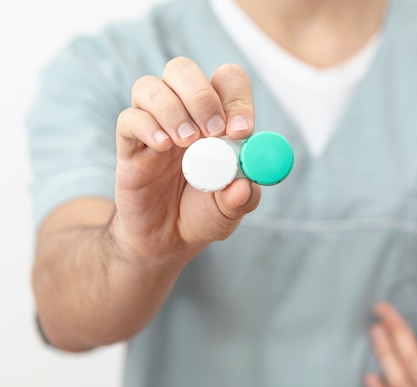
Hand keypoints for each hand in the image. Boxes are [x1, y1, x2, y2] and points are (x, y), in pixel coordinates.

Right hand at [114, 58, 260, 260]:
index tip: (241, 130)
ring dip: (172, 108)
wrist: (168, 240)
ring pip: (151, 86)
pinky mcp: (129, 145)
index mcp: (217, 119)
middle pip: (183, 70)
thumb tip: (243, 185)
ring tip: (185, 142)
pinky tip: (162, 148)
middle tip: (213, 130)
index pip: (227, 81)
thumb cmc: (203, 215)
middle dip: (201, 94)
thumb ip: (242, 197)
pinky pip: (128, 118)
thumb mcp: (231, 210)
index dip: (236, 98)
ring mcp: (154, 126)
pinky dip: (146, 126)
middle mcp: (184, 114)